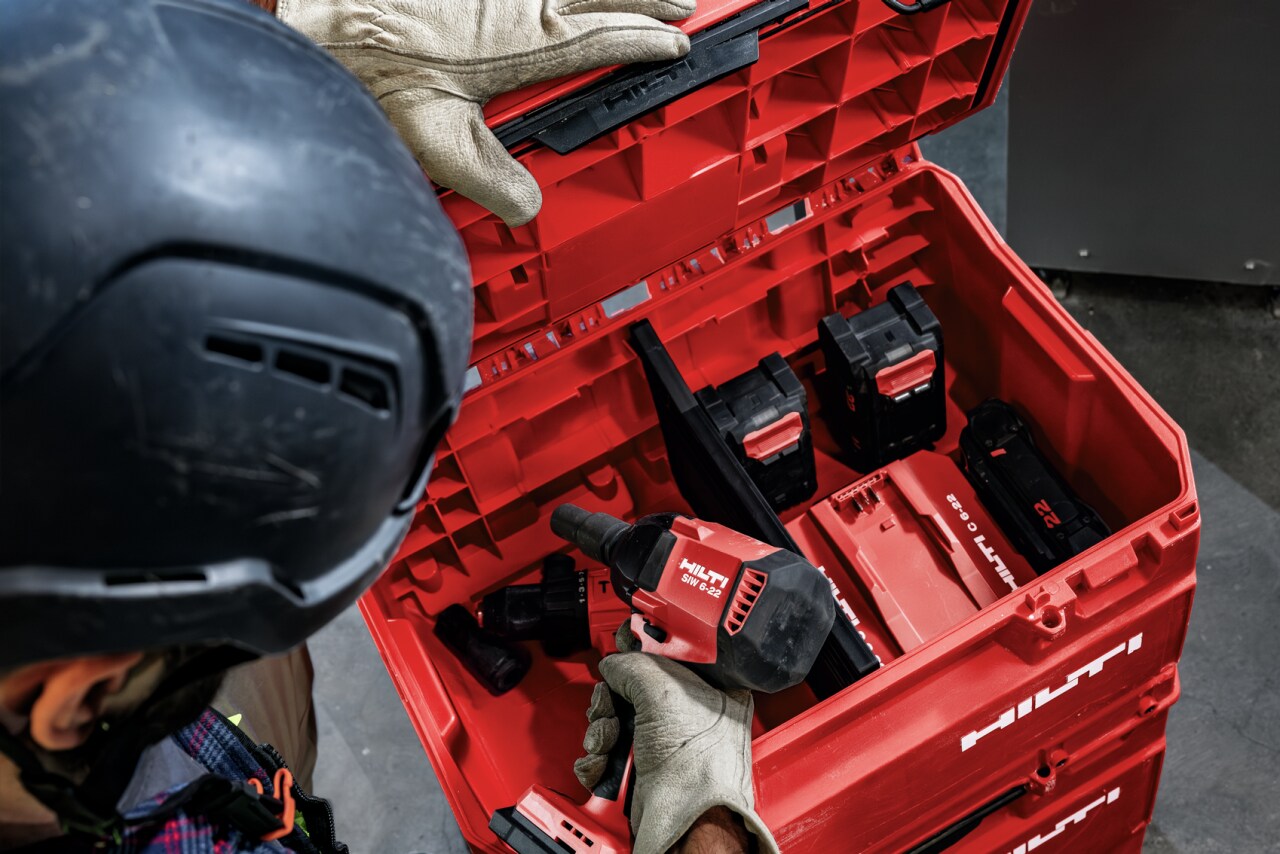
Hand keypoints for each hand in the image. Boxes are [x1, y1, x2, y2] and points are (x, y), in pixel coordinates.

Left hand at [279, 0, 695, 225]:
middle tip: (684, 1)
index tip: (675, 43)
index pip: (602, 42)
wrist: (329, 20)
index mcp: (521, 48)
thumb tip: (528, 211)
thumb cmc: (371, 72)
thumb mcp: (436, 142)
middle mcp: (516, 4)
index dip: (643, 42)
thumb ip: (490, 180)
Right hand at [574, 627, 779, 853]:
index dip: (642, 649)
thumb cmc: (697, 765)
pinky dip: (599, 757)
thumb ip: (633, 664)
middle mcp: (690, 717)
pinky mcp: (644, 771)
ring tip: (608, 741)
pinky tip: (603, 761)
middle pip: (634, 689)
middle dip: (611, 699)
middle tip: (610, 706)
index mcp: (711, 691)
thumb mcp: (662, 692)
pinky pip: (610, 752)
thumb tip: (615, 662)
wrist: (686, 821)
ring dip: (602, 730)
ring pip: (616, 721)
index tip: (623, 643)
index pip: (670, 656)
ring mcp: (665, 746)